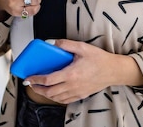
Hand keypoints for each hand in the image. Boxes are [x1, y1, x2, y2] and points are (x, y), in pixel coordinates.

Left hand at [23, 39, 142, 103]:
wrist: (114, 70)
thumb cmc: (100, 59)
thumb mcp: (82, 47)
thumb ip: (66, 44)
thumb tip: (53, 42)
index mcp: (71, 73)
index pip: (48, 80)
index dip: (36, 80)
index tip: (29, 77)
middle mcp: (72, 85)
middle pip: (50, 92)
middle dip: (37, 89)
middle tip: (31, 84)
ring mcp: (77, 92)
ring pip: (57, 98)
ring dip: (46, 95)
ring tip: (40, 88)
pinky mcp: (81, 94)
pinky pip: (65, 100)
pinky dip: (56, 98)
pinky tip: (54, 93)